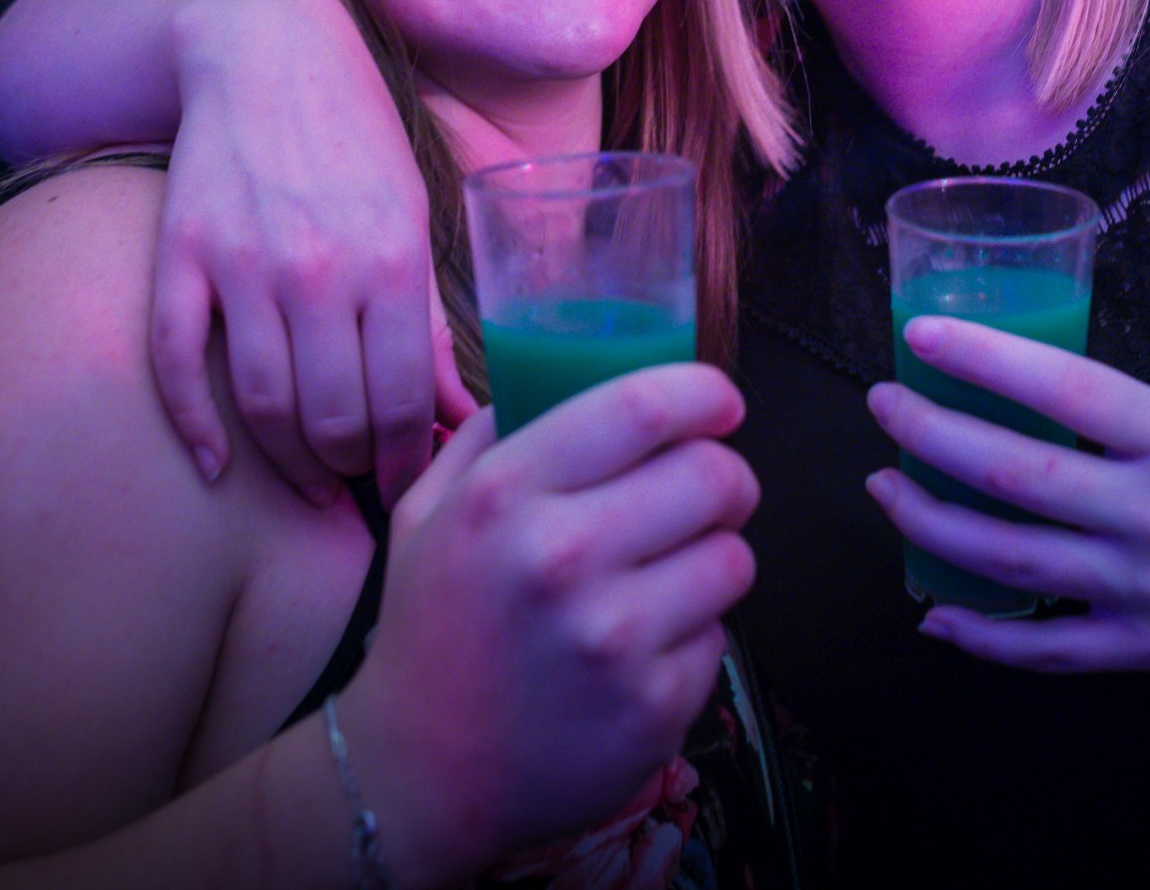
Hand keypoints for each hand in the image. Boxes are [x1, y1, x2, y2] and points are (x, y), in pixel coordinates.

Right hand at [153, 0, 470, 504]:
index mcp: (390, 260)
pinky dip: (195, 427)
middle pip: (330, 417)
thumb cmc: (357, 141)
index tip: (404, 485)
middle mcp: (318, 268)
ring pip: (261, 405)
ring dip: (286, 463)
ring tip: (308, 481)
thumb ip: (429, 323)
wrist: (268, 54)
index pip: (399, 402)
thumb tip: (459, 418)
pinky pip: (178, 363)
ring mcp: (243, 263)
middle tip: (355, 484)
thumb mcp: (415, 220)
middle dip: (348, 470)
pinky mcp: (181, 255)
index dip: (401, 462)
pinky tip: (216, 466)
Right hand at [338, 367, 757, 885]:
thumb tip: (561, 372)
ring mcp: (613, 638)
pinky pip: (719, 638)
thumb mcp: (426, 512)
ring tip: (666, 576)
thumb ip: (491, 432)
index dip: (705, 393)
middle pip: (715, 477)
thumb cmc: (429, 630)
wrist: (416, 777)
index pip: (644, 405)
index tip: (718, 404)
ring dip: (714, 558)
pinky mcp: (653, 706)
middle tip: (709, 492)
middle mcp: (561, 558)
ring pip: (734, 558)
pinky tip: (640, 650)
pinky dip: (693, 637)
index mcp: (505, 495)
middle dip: (727, 477)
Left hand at [864, 317, 1149, 676]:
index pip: (1066, 386)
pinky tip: (933, 611)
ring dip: (929, 519)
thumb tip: (1023, 398)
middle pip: (1014, 473)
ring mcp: (1144, 587)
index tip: (922, 337)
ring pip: (1006, 556)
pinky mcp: (1141, 648)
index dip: (986, 359)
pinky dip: (977, 633)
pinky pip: (1040, 647)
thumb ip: (1124, 421)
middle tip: (886, 405)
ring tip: (887, 485)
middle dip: (930, 434)